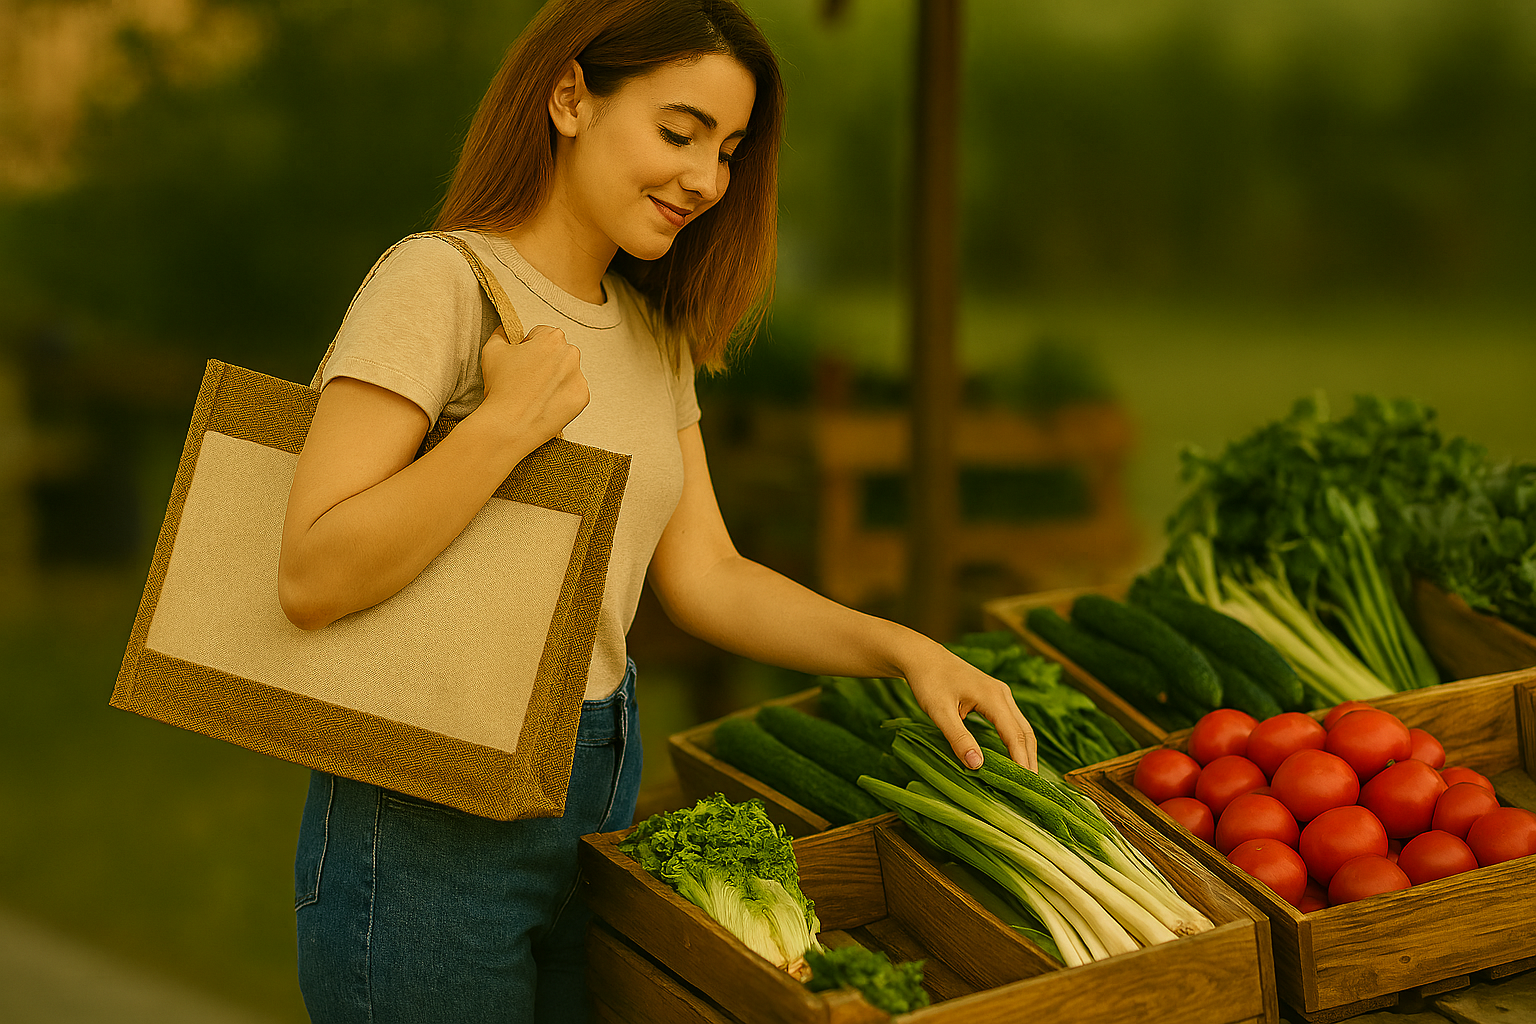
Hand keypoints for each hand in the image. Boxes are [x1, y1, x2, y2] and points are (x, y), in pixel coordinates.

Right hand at [477, 323, 588, 443]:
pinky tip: (544, 402)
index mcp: (552, 338)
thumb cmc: (502, 388)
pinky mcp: (582, 398)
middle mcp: (571, 355)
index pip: (541, 334)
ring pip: (566, 371)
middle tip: (526, 378)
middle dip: (544, 361)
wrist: (510, 425)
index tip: (521, 361)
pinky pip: (572, 391)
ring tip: (534, 392)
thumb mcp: (492, 350)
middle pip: (557, 352)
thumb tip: (505, 331)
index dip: (527, 346)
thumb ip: (501, 333)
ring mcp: (579, 377)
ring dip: (554, 378)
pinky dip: (561, 395)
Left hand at [907, 648, 1037, 771]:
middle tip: (1032, 788)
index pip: (1014, 735)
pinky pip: (1012, 721)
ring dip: (1025, 750)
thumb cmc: (928, 682)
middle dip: (1029, 759)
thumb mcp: (939, 712)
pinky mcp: (994, 695)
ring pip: (1021, 726)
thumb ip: (958, 738)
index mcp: (993, 697)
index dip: (1021, 761)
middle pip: (1025, 732)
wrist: (922, 657)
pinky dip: (1016, 740)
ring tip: (1026, 777)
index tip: (1027, 784)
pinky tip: (1014, 756)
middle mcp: (1002, 694)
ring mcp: (1000, 693)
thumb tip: (978, 765)